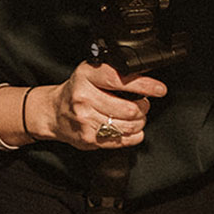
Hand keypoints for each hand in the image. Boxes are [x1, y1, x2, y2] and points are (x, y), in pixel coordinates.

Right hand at [39, 60, 166, 150]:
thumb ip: (114, 73)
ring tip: (136, 117)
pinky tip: (131, 130)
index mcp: (86, 76)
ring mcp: (86, 120)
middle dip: (143, 108)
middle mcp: (84, 97)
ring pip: (128, 125)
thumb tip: (146, 75)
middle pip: (129, 108)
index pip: (120, 80)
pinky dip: (133, 136)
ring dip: (139, 122)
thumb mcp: (91, 74)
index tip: (159, 89)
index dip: (144, 85)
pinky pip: (122, 140)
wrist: (53, 112)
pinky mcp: (89, 138)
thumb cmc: (77, 91)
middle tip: (142, 105)